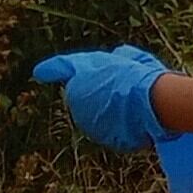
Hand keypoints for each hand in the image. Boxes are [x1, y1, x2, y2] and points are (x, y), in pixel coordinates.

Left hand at [31, 45, 171, 152]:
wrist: (152, 104)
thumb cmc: (144, 78)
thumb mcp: (134, 60)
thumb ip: (120, 58)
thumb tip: (117, 57)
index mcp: (83, 72)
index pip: (63, 67)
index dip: (52, 69)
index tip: (39, 72)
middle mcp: (77, 95)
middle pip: (84, 93)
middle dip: (99, 91)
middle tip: (126, 89)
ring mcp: (85, 118)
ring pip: (95, 113)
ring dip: (109, 110)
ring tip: (133, 106)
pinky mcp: (97, 136)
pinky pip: (106, 129)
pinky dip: (117, 126)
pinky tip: (134, 121)